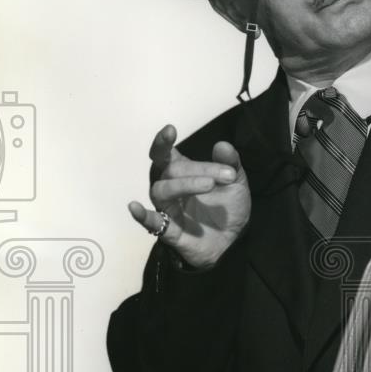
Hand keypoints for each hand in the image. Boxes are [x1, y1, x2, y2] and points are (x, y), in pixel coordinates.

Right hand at [128, 124, 250, 268]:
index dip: (162, 142)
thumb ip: (230, 164)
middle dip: (199, 169)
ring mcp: (167, 209)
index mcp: (181, 172)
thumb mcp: (236, 183)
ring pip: (161, 190)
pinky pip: (151, 222)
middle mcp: (170, 188)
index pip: (164, 154)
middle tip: (228, 175)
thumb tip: (222, 146)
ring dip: (184, 184)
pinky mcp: (169, 231)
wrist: (235, 241)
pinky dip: (142, 215)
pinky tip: (134, 207)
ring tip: (210, 184)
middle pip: (171, 170)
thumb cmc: (228, 208)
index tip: (170, 130)